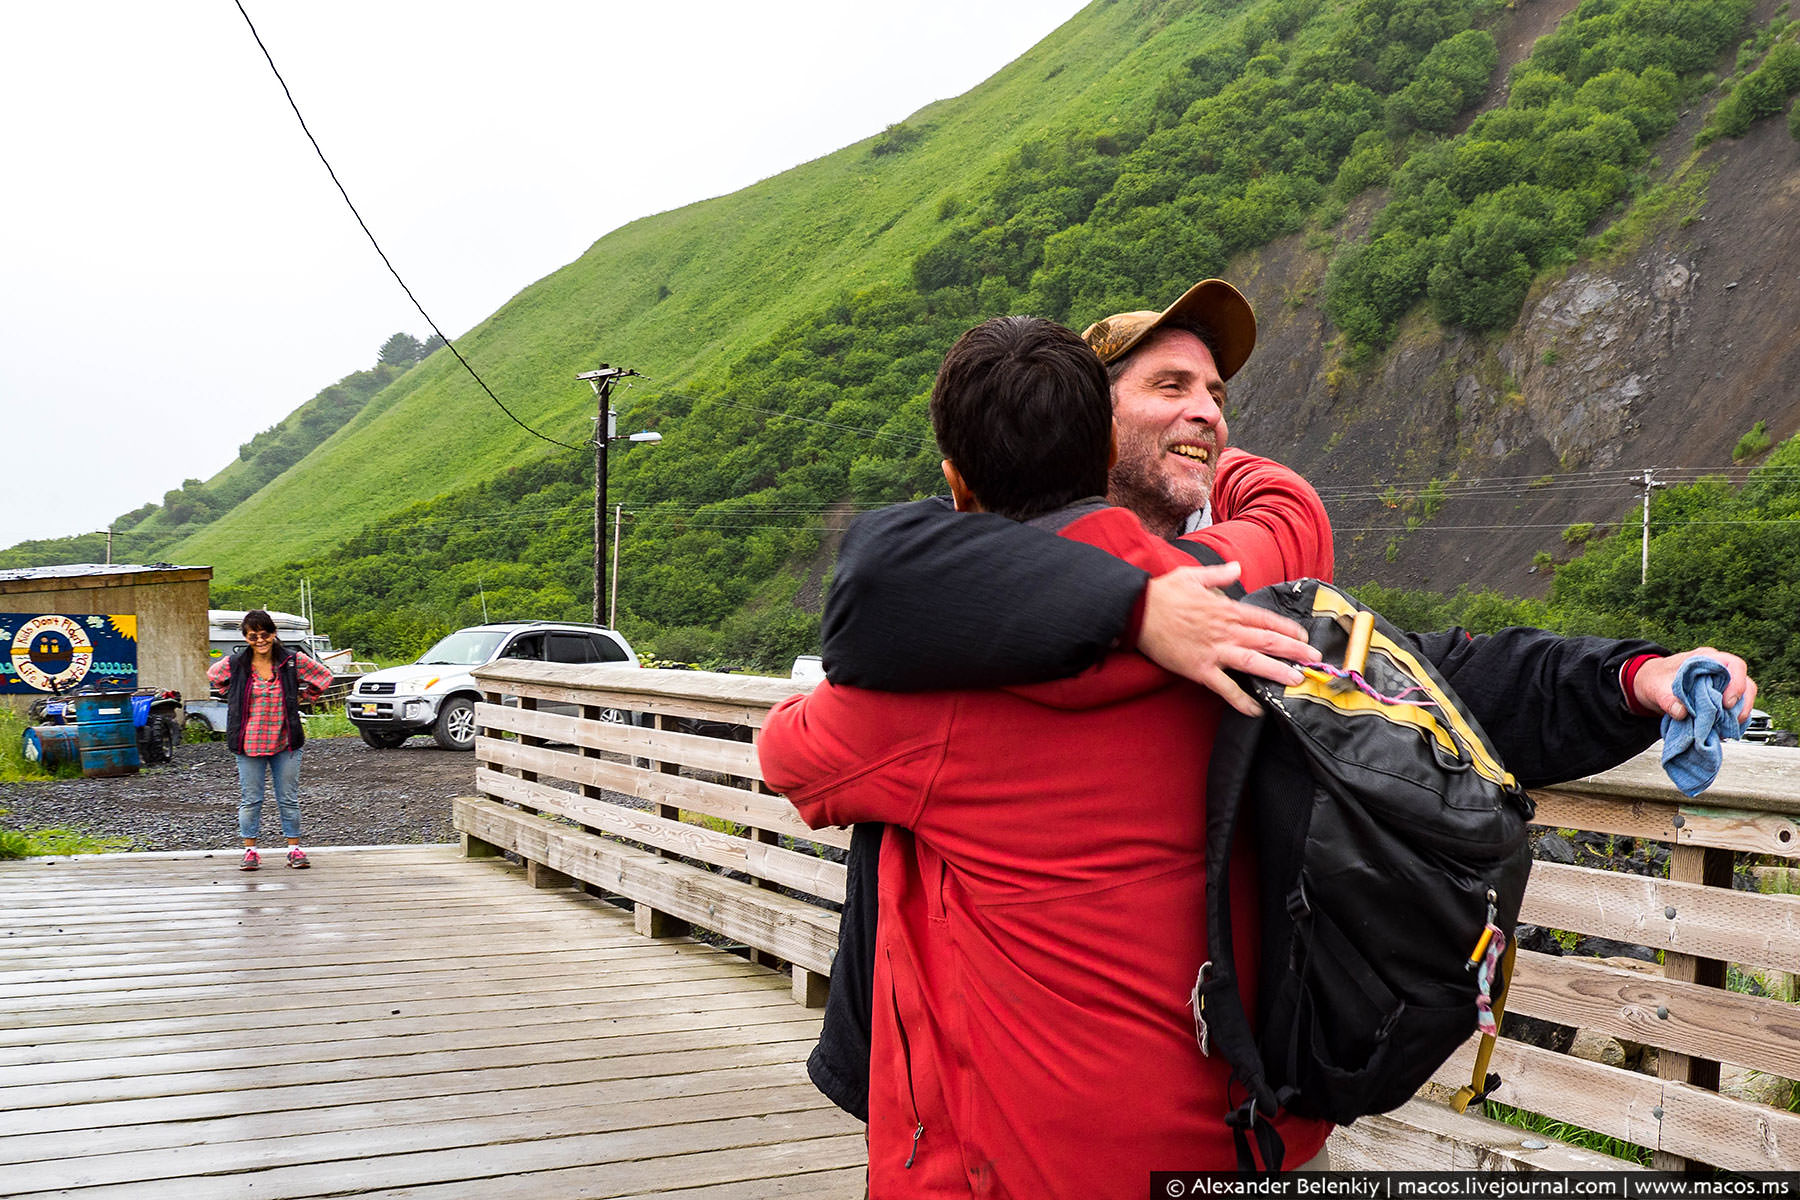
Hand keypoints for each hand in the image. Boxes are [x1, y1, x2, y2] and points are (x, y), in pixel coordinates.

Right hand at [1137, 562, 1314, 717]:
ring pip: (1253, 663)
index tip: (1303, 636)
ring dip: (1277, 672)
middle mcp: (1226, 630)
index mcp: (1226, 609)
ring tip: (1297, 680)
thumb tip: (1236, 567)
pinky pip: (1225, 688)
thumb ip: (1219, 575)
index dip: (1287, 628)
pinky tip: (1256, 710)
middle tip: (1314, 659)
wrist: (1137, 611)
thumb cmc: (1163, 593)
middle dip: (1294, 650)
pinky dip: (1242, 700)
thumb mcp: (1193, 576)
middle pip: (1267, 641)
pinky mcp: (1200, 669)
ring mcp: (1214, 651)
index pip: (1264, 619)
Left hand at [1630, 647, 1756, 721]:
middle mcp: (1717, 671)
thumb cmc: (1655, 678)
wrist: (1649, 684)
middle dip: (1742, 703)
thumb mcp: (1655, 687)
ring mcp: (1720, 685)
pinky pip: (1733, 709)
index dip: (1736, 683)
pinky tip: (1722, 730)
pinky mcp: (1718, 699)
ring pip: (1742, 697)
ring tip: (1727, 727)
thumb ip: (1667, 699)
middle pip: (1745, 683)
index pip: (1733, 665)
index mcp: (1705, 659)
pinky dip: (1730, 720)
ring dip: (1738, 714)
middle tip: (1732, 719)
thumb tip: (1681, 712)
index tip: (1727, 702)